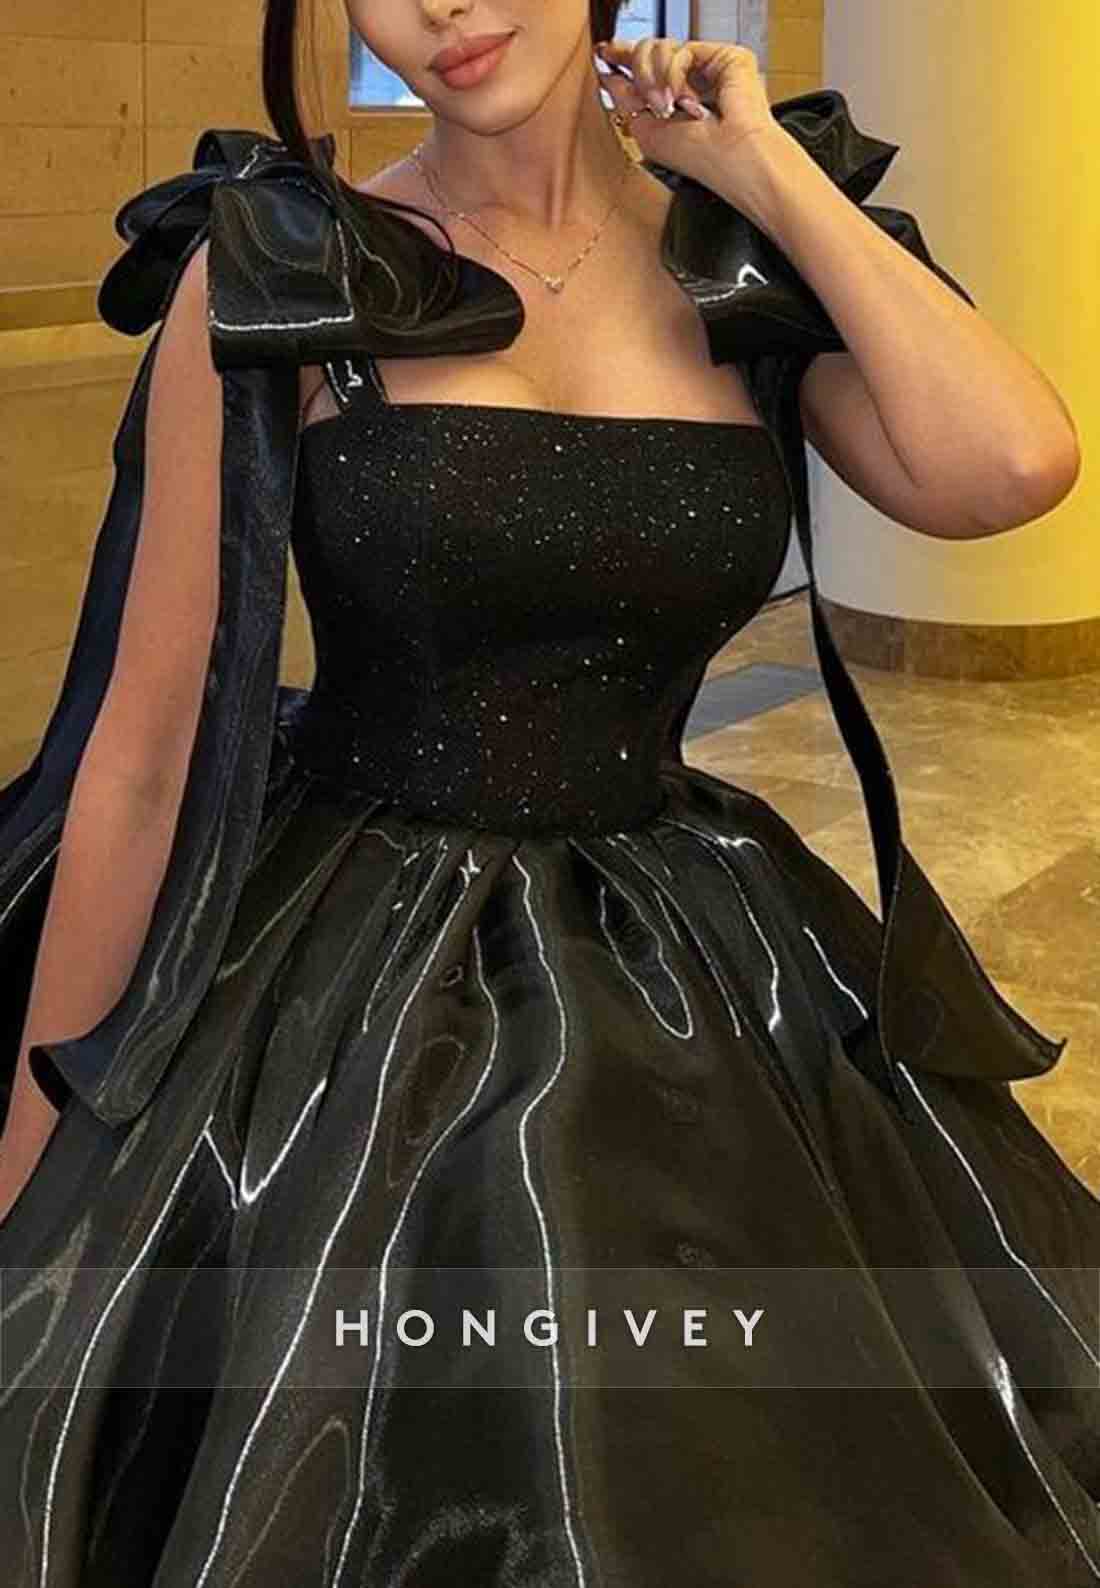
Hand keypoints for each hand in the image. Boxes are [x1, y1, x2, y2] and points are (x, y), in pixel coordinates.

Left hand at [595, 35, 783, 187]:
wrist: (734, 158)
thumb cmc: (699, 158)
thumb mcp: (647, 130)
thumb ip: (625, 99)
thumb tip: (606, 72)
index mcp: (674, 100)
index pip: (645, 69)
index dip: (623, 58)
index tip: (603, 54)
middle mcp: (690, 81)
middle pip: (648, 52)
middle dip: (638, 73)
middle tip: (649, 99)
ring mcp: (707, 68)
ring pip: (660, 47)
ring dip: (655, 79)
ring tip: (668, 106)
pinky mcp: (724, 57)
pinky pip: (680, 49)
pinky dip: (673, 75)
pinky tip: (684, 98)